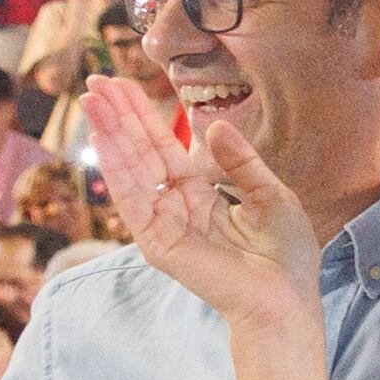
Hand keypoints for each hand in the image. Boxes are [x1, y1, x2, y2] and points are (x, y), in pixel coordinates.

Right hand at [78, 77, 319, 337]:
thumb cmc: (286, 256)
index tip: (121, 86)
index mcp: (201, 195)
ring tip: (92, 99)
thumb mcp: (271, 194)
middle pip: (142, 154)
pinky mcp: (159, 243)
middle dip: (120, 118)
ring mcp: (163, 225)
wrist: (287, 298)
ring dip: (111, 134)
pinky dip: (119, 169)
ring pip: (132, 171)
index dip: (144, 119)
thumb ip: (241, 162)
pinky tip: (105, 140)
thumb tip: (216, 126)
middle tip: (95, 81)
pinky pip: (135, 200)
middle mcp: (176, 207)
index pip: (164, 149)